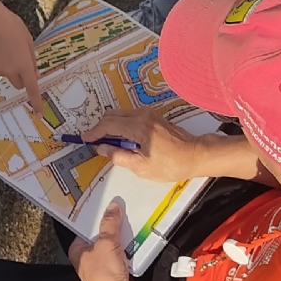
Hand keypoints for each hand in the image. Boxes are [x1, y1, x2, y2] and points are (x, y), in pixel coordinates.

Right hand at [0, 0, 42, 112]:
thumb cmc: (11, 25)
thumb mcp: (28, 40)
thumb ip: (31, 58)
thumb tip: (34, 73)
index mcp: (24, 64)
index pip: (32, 88)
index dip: (36, 101)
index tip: (39, 113)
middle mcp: (10, 71)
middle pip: (18, 83)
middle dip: (19, 76)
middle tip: (16, 60)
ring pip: (3, 75)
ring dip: (5, 67)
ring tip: (1, 48)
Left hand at [69, 202, 137, 280]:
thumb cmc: (104, 273)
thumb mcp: (106, 243)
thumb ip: (109, 223)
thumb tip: (113, 205)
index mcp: (77, 249)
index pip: (83, 225)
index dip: (93, 214)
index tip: (102, 200)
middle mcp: (87, 255)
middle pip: (99, 233)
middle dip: (109, 222)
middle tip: (119, 204)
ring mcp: (102, 262)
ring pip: (112, 241)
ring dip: (120, 233)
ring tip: (129, 214)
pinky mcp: (116, 268)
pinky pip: (122, 250)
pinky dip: (127, 243)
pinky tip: (135, 232)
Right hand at [82, 108, 199, 181]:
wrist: (195, 154)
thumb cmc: (170, 165)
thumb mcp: (142, 167)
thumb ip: (119, 156)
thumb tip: (102, 148)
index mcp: (138, 127)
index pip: (109, 125)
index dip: (94, 132)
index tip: (85, 139)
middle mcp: (141, 115)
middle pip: (112, 115)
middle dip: (100, 127)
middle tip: (94, 141)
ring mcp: (148, 113)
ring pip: (120, 114)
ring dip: (111, 125)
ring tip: (107, 142)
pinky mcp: (153, 116)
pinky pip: (130, 115)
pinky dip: (120, 124)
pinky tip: (122, 138)